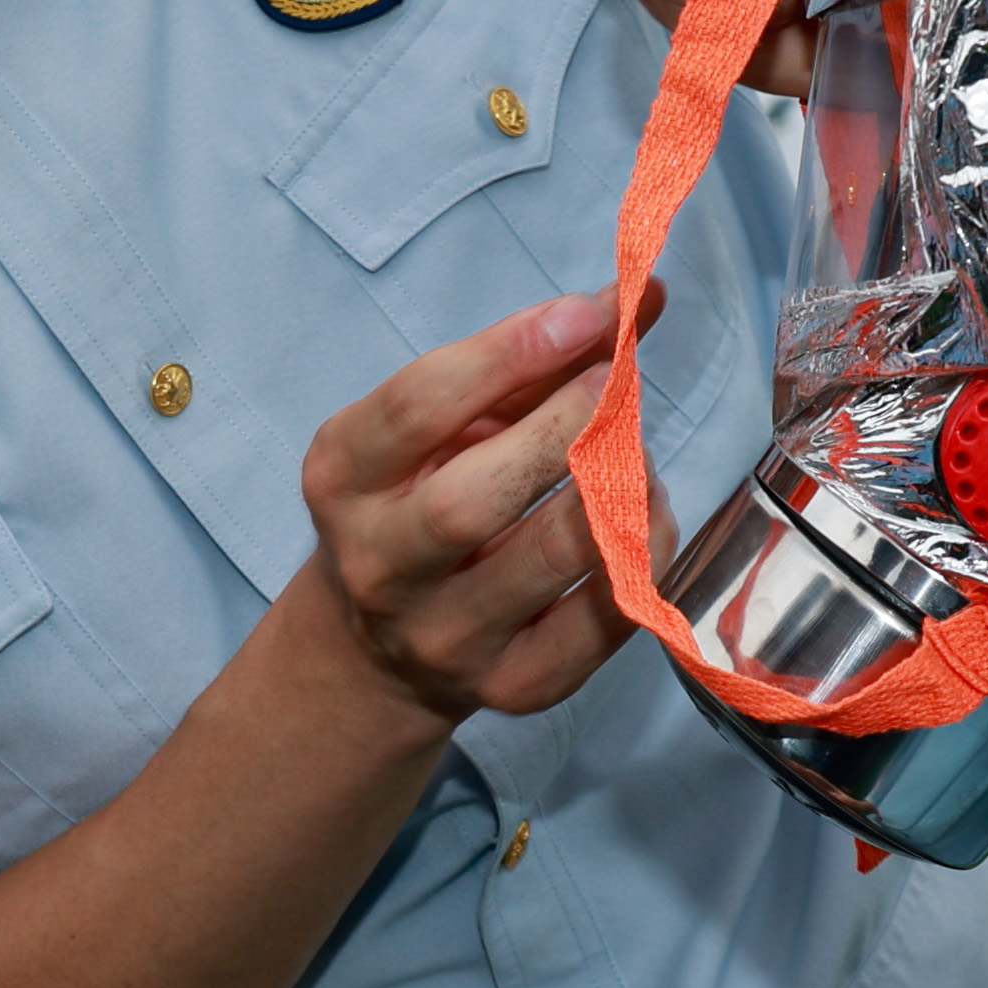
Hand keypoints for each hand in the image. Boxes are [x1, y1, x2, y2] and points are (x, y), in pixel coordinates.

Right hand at [293, 291, 659, 734]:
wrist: (377, 650)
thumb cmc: (419, 501)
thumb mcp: (438, 430)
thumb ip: (523, 366)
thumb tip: (633, 301)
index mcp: (344, 480)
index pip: (419, 407)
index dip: (512, 351)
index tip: (591, 312)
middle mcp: (381, 565)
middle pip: (472, 502)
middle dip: (561, 428)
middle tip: (616, 381)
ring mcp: (447, 636)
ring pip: (548, 558)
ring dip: (615, 487)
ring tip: (635, 450)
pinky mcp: (515, 686)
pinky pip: (602, 617)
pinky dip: (643, 551)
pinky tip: (643, 512)